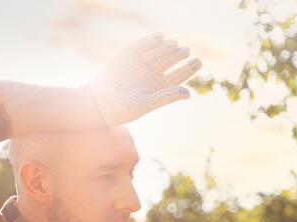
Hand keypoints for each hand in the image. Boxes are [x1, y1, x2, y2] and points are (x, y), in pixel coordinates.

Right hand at [88, 32, 202, 126]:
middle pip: (171, 60)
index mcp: (160, 86)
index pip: (179, 75)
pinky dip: (150, 40)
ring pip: (158, 52)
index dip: (189, 68)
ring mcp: (141, 63)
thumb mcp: (147, 103)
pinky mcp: (128, 56)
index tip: (198, 61)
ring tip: (172, 46)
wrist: (99, 103)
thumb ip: (167, 96)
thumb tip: (189, 93)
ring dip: (167, 48)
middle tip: (185, 51)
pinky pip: (142, 45)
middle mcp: (153, 73)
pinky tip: (160, 37)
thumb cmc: (124, 108)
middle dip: (179, 54)